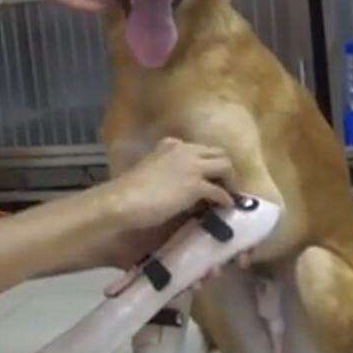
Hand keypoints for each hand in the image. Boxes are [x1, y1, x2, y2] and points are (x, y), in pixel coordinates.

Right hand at [101, 137, 236, 231]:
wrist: (123, 200)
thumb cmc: (128, 189)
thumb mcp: (148, 170)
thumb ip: (165, 170)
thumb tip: (176, 186)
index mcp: (169, 145)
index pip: (198, 148)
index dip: (206, 161)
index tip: (207, 174)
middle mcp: (184, 150)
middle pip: (218, 152)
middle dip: (224, 167)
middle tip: (223, 183)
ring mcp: (191, 166)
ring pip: (225, 165)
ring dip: (229, 180)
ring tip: (228, 193)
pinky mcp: (196, 186)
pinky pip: (219, 191)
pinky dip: (225, 199)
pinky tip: (225, 207)